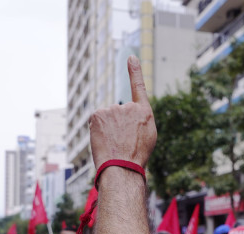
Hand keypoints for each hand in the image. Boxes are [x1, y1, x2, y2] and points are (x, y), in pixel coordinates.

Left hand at [89, 56, 156, 170]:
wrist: (122, 166)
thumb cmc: (136, 156)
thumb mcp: (147, 136)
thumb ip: (139, 121)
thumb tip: (130, 116)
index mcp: (144, 112)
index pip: (139, 86)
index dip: (134, 71)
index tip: (131, 57)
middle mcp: (129, 107)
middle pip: (118, 113)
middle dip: (117, 125)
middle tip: (121, 143)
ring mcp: (112, 109)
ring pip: (106, 118)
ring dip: (107, 129)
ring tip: (113, 144)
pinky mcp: (98, 114)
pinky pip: (96, 121)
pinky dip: (97, 130)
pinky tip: (103, 141)